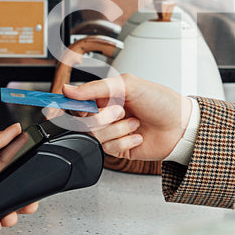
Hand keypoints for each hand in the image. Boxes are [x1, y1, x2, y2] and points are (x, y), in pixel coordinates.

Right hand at [61, 74, 192, 161]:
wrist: (181, 126)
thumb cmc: (161, 101)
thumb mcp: (128, 85)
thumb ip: (96, 88)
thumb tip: (69, 90)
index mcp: (104, 95)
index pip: (75, 100)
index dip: (63, 104)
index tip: (54, 107)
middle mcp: (105, 113)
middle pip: (82, 120)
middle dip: (102, 117)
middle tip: (120, 111)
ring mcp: (111, 132)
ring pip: (95, 136)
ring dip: (118, 129)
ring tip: (135, 123)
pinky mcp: (118, 149)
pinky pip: (108, 149)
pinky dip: (124, 142)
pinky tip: (137, 136)